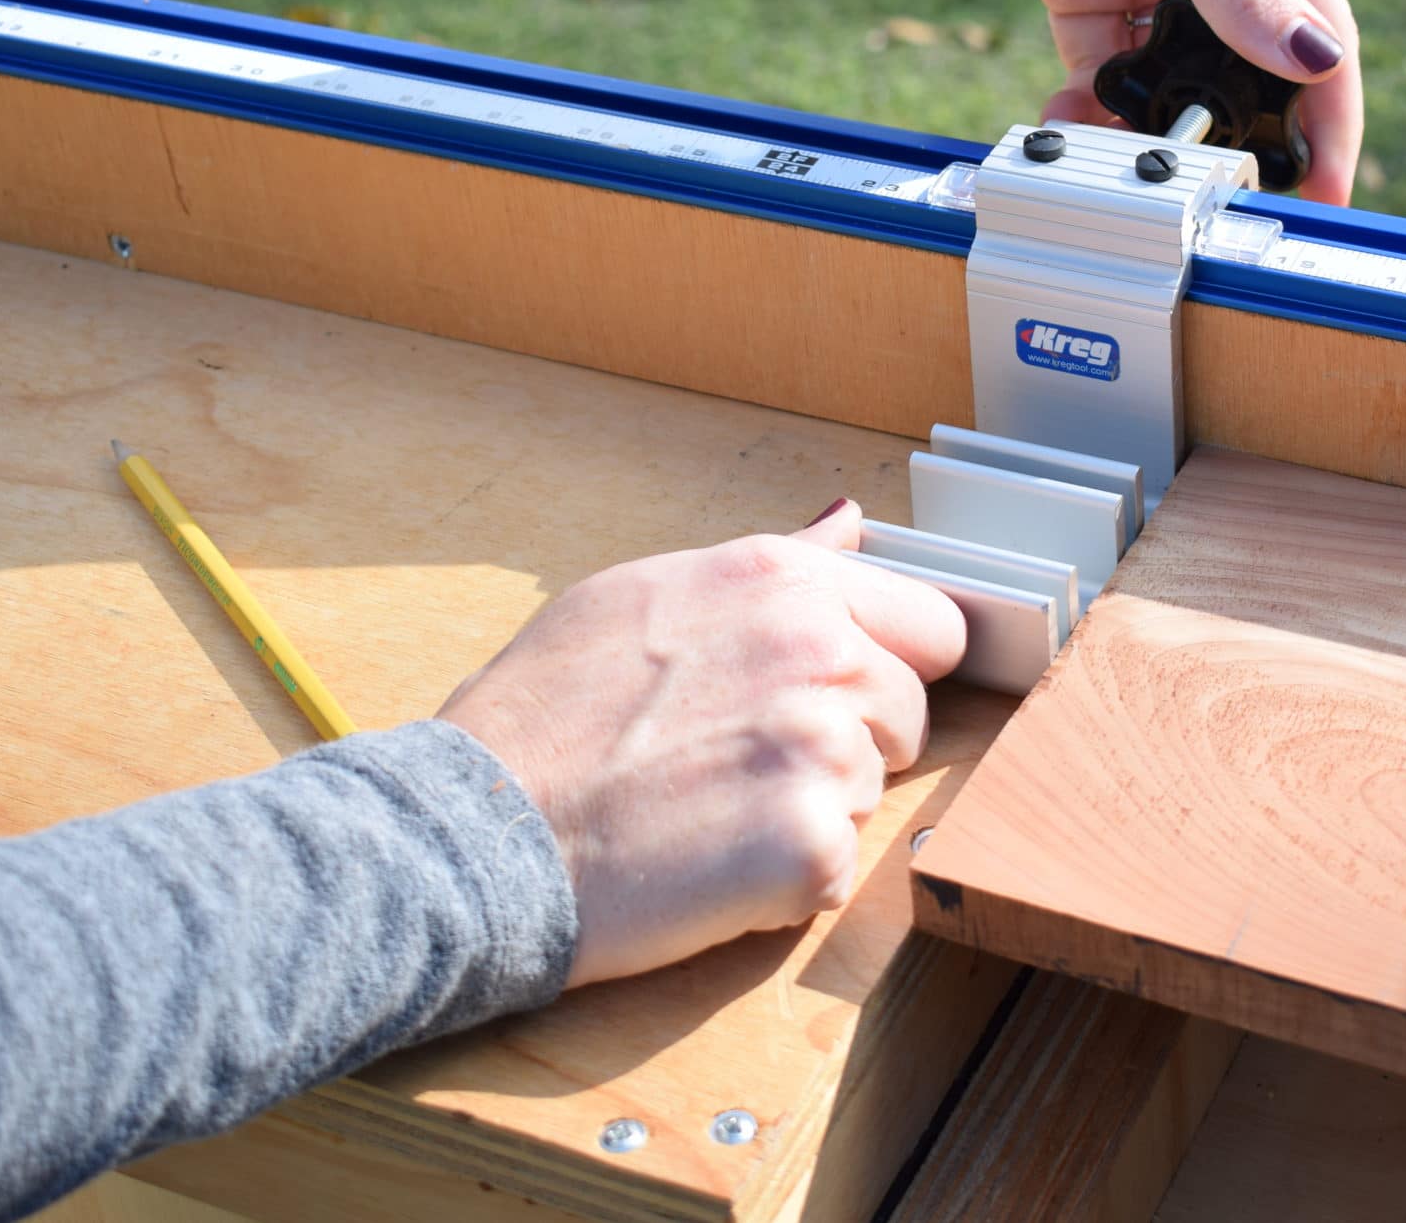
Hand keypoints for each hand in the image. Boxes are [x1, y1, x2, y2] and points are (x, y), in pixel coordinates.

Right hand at [437, 500, 964, 985]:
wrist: (477, 831)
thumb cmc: (541, 719)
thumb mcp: (645, 595)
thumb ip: (773, 562)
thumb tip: (851, 520)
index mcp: (783, 580)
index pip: (928, 625)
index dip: (885, 667)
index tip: (833, 697)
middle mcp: (819, 650)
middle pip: (907, 716)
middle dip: (848, 745)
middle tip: (737, 764)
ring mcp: (822, 750)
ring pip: (870, 793)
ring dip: (810, 811)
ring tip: (706, 810)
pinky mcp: (810, 848)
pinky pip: (837, 872)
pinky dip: (782, 885)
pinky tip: (705, 866)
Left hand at [815, 0, 1362, 204]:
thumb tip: (1313, 59)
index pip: (1316, 21)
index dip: (1329, 107)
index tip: (1328, 184)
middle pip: (1249, 56)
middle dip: (1242, 124)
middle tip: (1226, 187)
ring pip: (1173, 70)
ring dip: (1159, 117)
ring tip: (1139, 156)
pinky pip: (1103, 65)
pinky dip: (1094, 101)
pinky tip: (1076, 119)